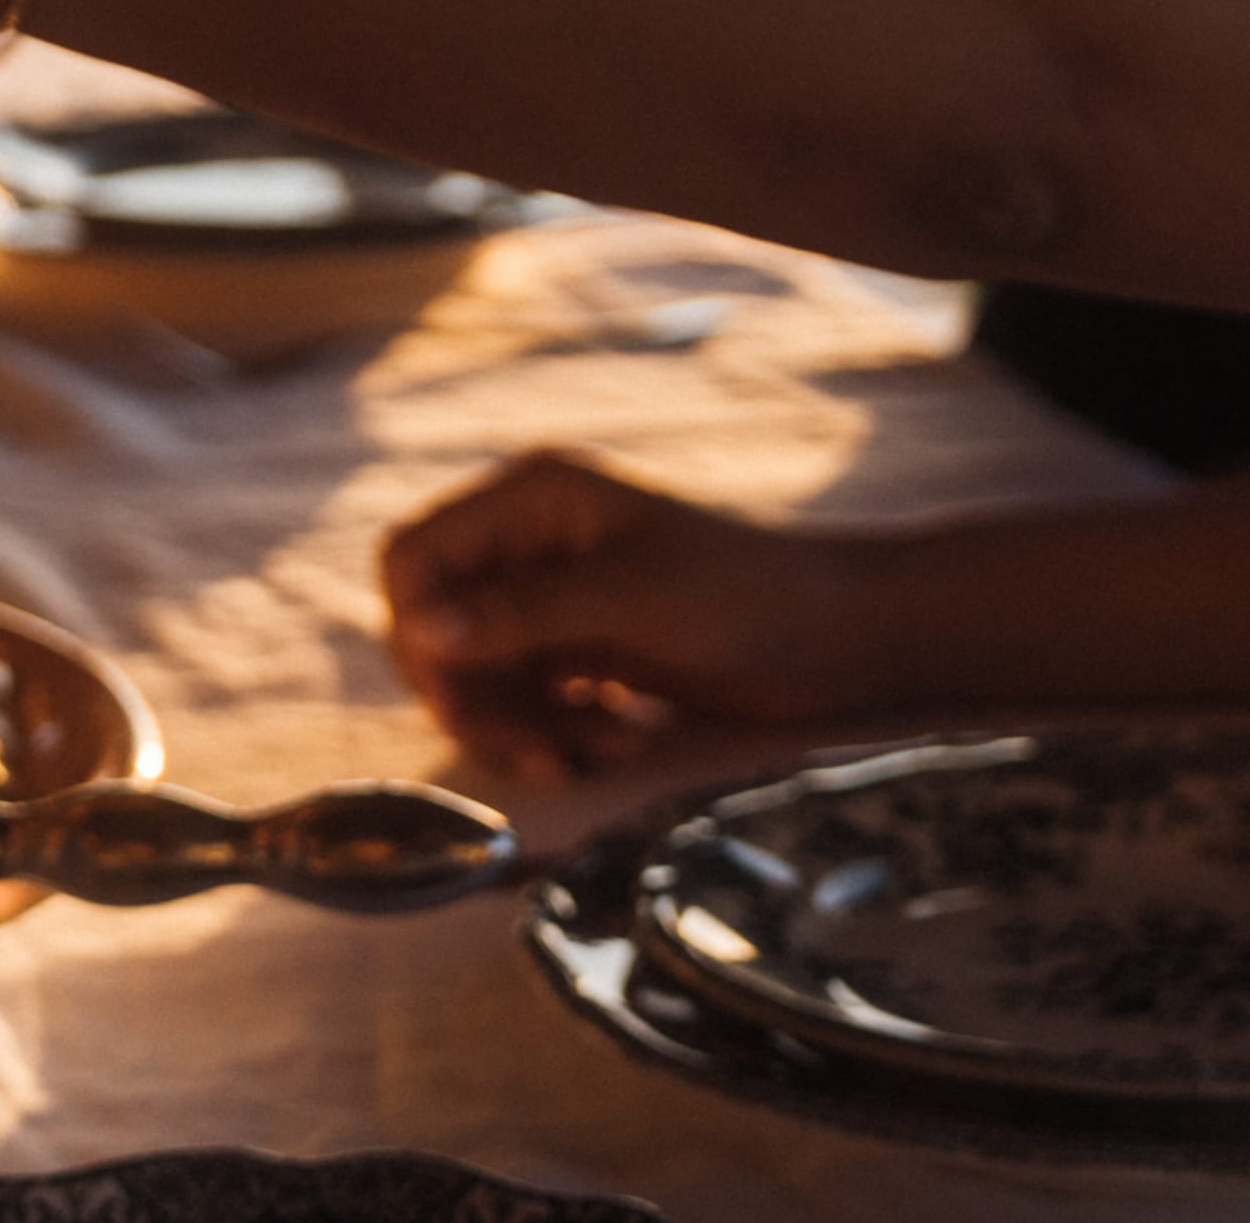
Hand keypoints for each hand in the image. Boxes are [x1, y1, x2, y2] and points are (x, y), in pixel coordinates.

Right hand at [383, 452, 890, 773]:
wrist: (834, 636)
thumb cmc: (740, 595)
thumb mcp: (627, 599)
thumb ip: (520, 614)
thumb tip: (421, 635)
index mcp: (531, 499)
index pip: (416, 558)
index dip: (415, 629)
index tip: (453, 693)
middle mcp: (530, 542)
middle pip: (437, 629)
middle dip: (474, 697)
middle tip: (533, 749)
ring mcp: (554, 599)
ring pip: (478, 676)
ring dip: (522, 724)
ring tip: (593, 750)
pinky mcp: (582, 650)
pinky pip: (525, 699)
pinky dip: (554, 730)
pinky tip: (613, 741)